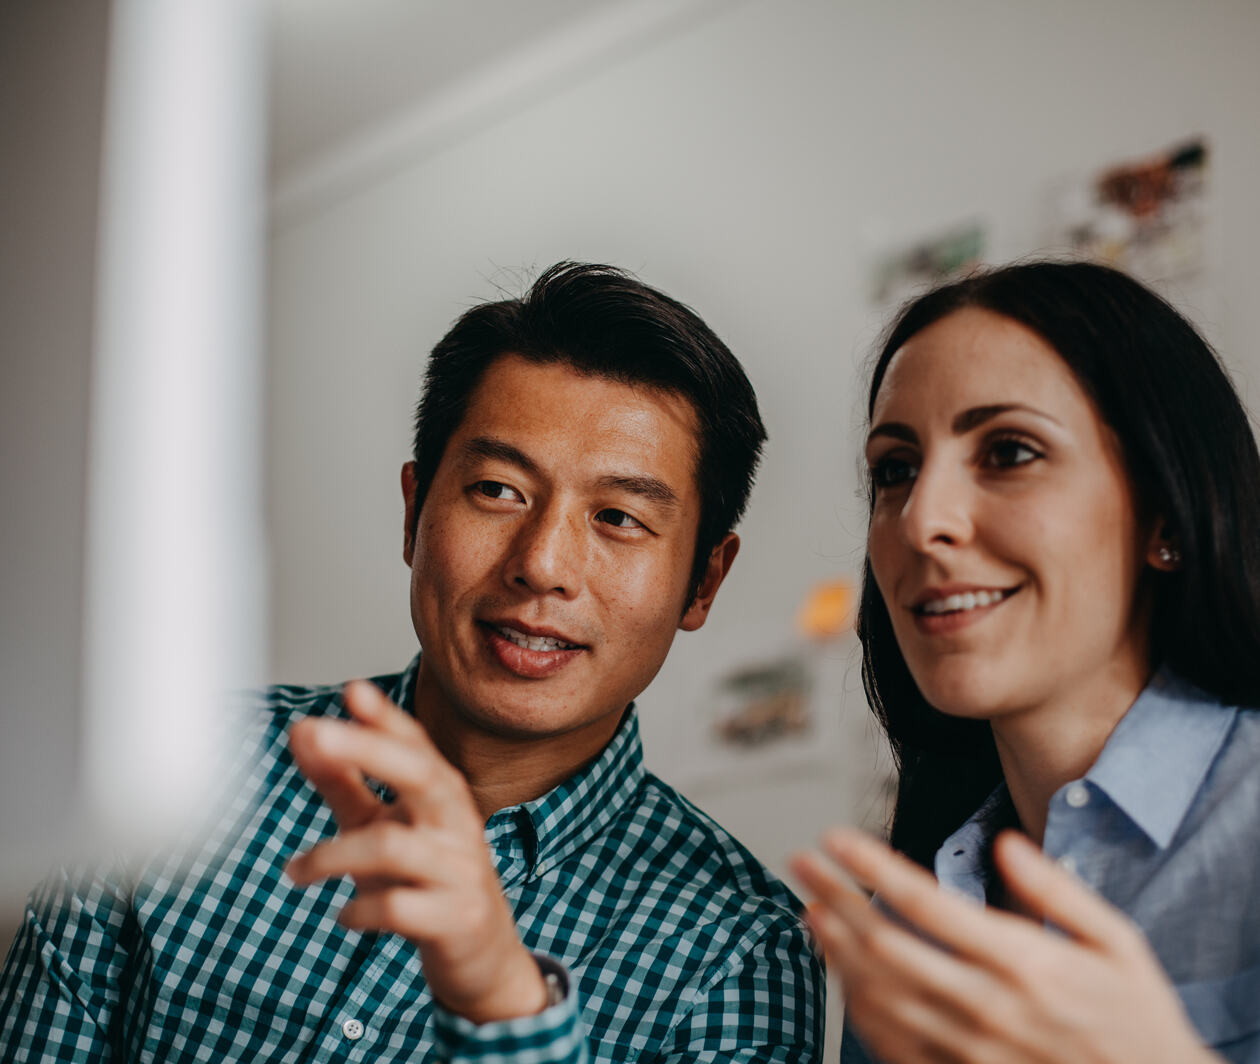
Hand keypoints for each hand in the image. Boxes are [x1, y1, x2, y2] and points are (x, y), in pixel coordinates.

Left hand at [285, 680, 546, 1023]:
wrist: (484, 954)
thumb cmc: (424, 878)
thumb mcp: (382, 825)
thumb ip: (343, 782)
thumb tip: (302, 732)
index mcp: (441, 794)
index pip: (416, 745)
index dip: (385, 718)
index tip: (352, 689)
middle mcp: (458, 822)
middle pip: (421, 773)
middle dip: (368, 750)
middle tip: (315, 735)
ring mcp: (461, 870)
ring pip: (393, 845)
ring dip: (332, 854)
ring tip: (297, 870)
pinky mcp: (457, 918)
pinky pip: (399, 907)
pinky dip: (360, 909)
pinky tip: (344, 915)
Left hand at [791, 828, 1220, 1063]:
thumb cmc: (1135, 1014)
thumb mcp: (1118, 941)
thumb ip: (1058, 890)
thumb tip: (1006, 843)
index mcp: (1023, 962)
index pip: (925, 902)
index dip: (871, 865)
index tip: (834, 836)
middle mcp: (987, 1006)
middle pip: (885, 943)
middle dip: (833, 896)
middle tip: (800, 860)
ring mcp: (968, 1048)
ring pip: (878, 994)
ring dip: (834, 948)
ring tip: (807, 907)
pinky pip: (892, 1041)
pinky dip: (856, 1003)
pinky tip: (840, 971)